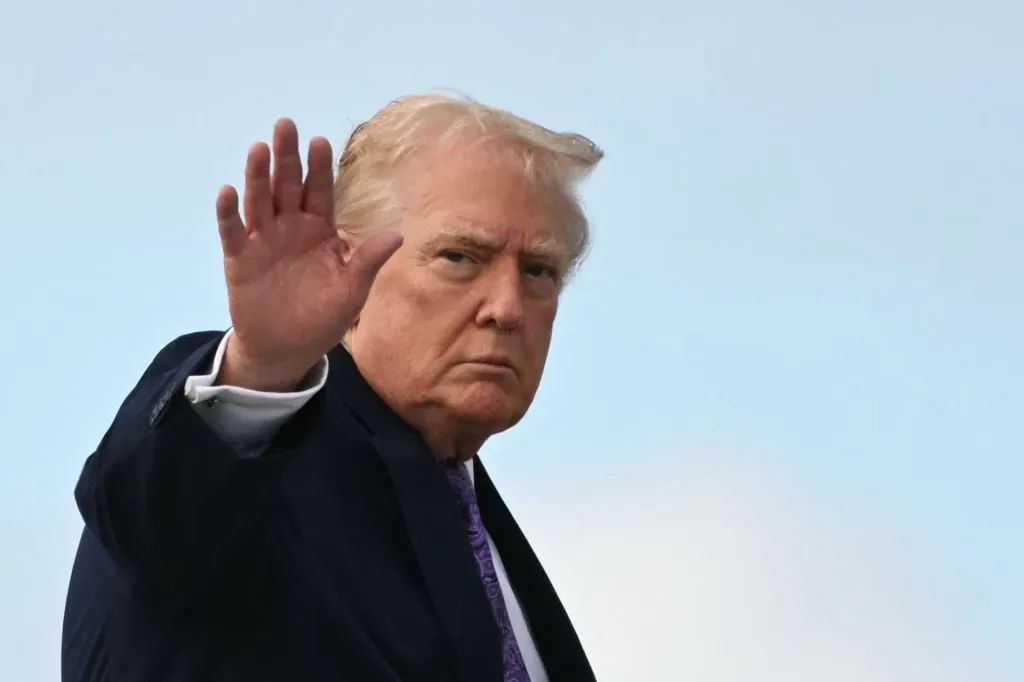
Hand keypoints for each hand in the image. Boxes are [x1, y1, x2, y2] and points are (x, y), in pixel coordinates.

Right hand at [215, 118, 401, 391]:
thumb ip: (369, 261)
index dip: (319, 167)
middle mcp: (290, 227)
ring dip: (257, 176)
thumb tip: (398, 235)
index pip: (320, 191)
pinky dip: (229, 213)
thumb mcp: (352, 290)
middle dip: (286, 157)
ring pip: (259, 201)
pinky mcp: (240, 258)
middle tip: (285, 124)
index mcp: (320, 229)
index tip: (319, 141)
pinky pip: (233, 231)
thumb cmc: (324, 316)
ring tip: (259, 149)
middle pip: (287, 185)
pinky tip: (228, 192)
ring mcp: (263, 240)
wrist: (288, 348)